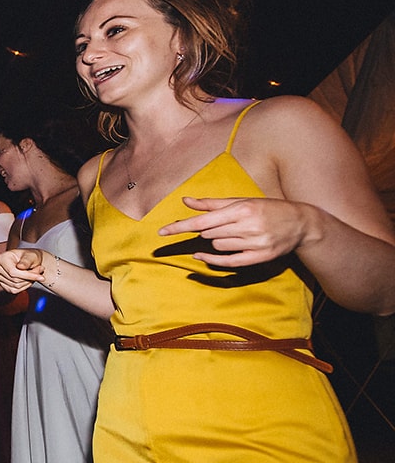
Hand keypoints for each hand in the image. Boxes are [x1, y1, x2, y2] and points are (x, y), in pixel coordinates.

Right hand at [0, 248, 46, 292]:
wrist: (29, 261)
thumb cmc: (29, 257)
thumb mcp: (31, 256)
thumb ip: (26, 261)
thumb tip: (20, 267)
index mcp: (2, 258)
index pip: (13, 272)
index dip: (28, 276)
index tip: (40, 277)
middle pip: (15, 280)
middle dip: (30, 278)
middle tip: (39, 271)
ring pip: (15, 286)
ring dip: (28, 282)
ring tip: (33, 274)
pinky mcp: (2, 284)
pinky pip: (14, 290)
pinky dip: (24, 286)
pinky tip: (27, 279)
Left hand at [160, 196, 312, 267]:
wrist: (302, 223)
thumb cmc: (267, 209)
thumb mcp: (241, 201)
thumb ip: (212, 204)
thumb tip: (186, 200)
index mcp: (242, 209)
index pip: (204, 220)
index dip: (181, 227)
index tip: (162, 232)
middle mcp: (248, 226)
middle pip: (209, 234)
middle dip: (206, 231)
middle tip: (221, 225)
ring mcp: (255, 243)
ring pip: (217, 246)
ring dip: (215, 242)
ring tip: (233, 233)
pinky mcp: (260, 257)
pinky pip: (228, 262)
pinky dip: (212, 260)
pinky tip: (201, 256)